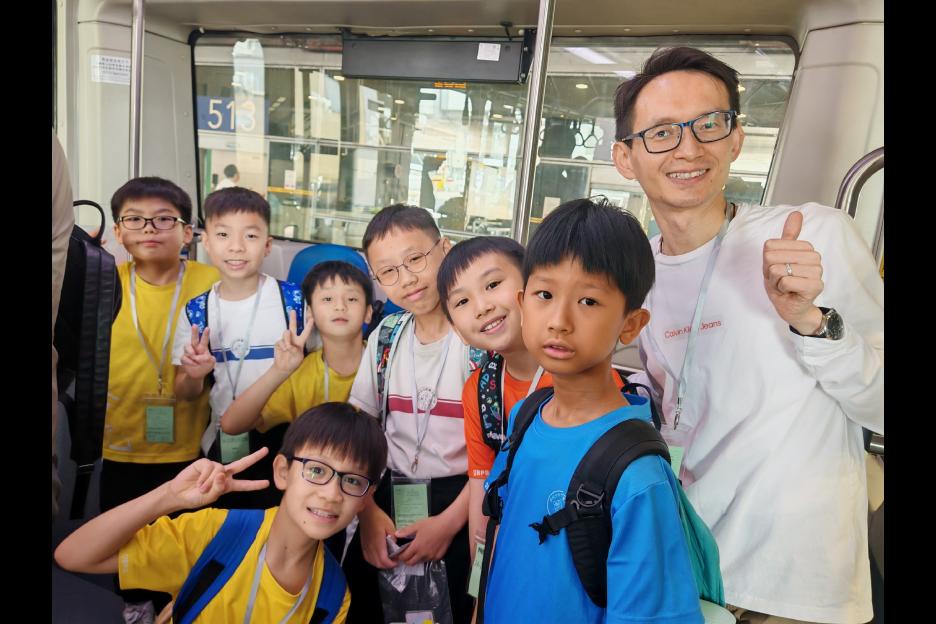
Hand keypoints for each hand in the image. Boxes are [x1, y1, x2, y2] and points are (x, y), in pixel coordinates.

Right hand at [167, 447, 269, 508]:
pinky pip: (209, 467)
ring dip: (210, 482)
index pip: (244, 485)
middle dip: (254, 457)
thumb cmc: (196, 497)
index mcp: (228, 485)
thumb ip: (218, 488)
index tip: (266, 484)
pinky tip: (198, 482)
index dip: (255, 485)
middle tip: (266, 450)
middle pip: (242, 464)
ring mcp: (215, 467)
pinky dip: (204, 477)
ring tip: (201, 489)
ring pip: (220, 470)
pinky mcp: (205, 463)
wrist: (179, 494)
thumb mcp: (210, 498)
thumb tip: (222, 474)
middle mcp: (224, 474)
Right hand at [181, 325, 214, 378]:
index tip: (207, 328)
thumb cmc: (205, 366)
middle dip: (194, 332)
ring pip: (187, 347)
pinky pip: (184, 357)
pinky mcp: (184, 358)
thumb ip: (210, 359)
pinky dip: (189, 361)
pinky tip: (193, 364)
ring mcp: (189, 353)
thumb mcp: (211, 363)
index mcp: (203, 348)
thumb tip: (204, 357)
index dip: (205, 334)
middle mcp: (195, 348)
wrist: (197, 374)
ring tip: (194, 356)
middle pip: (194, 339)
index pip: (204, 340)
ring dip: (191, 352)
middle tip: (195, 325)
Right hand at [273, 309, 312, 374]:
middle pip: (293, 326)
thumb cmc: (294, 362)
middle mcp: (293, 339)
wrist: (284, 367)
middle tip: (293, 310)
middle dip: (293, 318)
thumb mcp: (299, 357)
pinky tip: (283, 351)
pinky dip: (283, 347)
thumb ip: (295, 350)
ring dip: (288, 340)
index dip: (309, 325)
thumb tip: (290, 345)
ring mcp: (285, 340)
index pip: (305, 332)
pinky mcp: (279, 342)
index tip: (312, 318)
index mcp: (300, 342)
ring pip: (286, 333)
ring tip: (288, 349)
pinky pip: (281, 341)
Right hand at [360, 505, 397, 568]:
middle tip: (394, 561)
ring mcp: (365, 547)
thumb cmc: (378, 517)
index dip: (391, 564)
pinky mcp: (363, 545)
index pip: (384, 560)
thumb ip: (394, 537)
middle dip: (387, 566)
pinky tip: (378, 558)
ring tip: (388, 560)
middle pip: (378, 564)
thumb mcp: (390, 526)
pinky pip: (367, 558)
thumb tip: (396, 546)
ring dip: (380, 564)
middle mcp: (370, 547)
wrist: (366, 512)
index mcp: (378, 543)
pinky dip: (374, 561)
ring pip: (372, 562)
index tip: (397, 561)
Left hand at [395, 514, 457, 564]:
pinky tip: (427, 549)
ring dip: (416, 559)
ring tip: (417, 551)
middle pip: (411, 563)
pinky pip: (429, 560)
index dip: (399, 557)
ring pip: (420, 562)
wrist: (448, 525)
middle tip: (405, 555)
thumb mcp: (417, 525)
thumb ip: (406, 531)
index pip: (404, 557)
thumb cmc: (432, 524)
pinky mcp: (438, 557)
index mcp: (416, 546)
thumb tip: (396, 534)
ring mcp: (431, 556)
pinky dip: (426, 557)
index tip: (398, 555)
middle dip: (406, 560)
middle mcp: (423, 554)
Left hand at [762, 211, 824, 334]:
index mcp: (805, 247)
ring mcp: (817, 271)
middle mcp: (815, 257)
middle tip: (780, 279)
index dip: (767, 260)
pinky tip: (789, 292)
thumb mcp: (778, 257)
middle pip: (773, 257)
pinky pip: (786, 281)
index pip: (771, 246)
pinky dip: (782, 289)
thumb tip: (796, 213)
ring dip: (776, 281)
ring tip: (785, 286)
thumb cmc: (783, 281)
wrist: (790, 305)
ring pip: (779, 270)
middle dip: (771, 271)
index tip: (777, 268)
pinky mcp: (815, 285)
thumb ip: (788, 235)